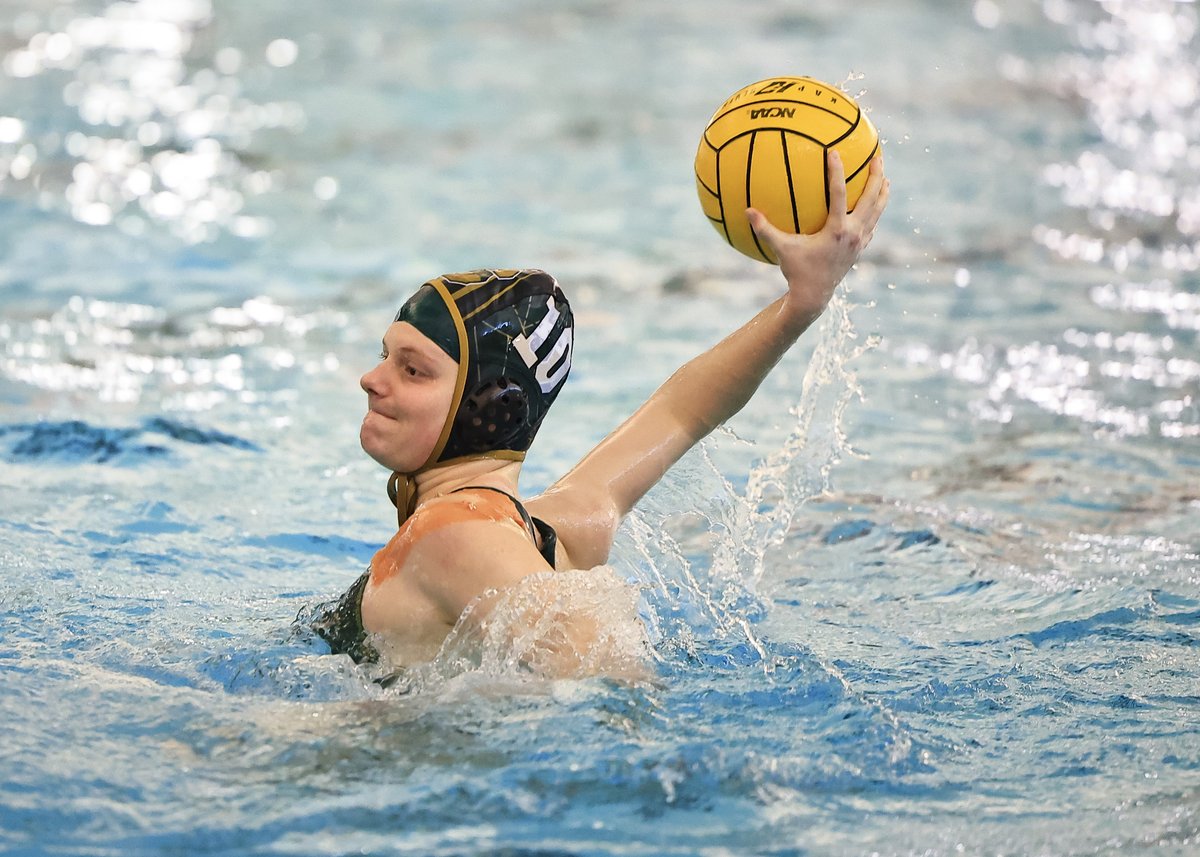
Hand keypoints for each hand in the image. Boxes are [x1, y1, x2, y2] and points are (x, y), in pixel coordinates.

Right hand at [747, 150, 888, 325]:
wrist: (814, 296)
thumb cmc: (796, 271)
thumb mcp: (781, 249)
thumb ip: (765, 230)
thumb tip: (747, 211)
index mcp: (836, 230)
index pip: (839, 194)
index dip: (836, 172)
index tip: (834, 152)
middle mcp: (853, 233)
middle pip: (870, 199)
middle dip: (875, 177)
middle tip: (877, 157)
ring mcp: (859, 241)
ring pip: (877, 212)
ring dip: (882, 193)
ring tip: (885, 178)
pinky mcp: (860, 249)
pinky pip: (872, 225)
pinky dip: (875, 213)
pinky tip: (874, 206)